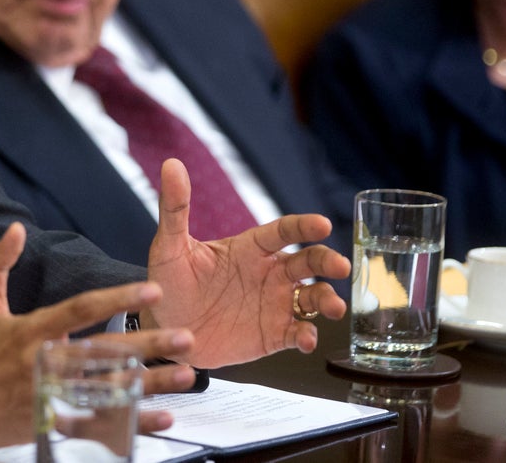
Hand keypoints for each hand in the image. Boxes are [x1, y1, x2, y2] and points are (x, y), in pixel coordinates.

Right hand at [0, 222, 198, 446]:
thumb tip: (14, 227)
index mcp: (33, 331)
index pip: (81, 308)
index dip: (117, 297)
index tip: (151, 288)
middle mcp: (45, 362)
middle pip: (104, 352)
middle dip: (147, 344)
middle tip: (185, 336)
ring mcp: (51, 396)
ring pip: (108, 389)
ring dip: (150, 384)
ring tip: (186, 375)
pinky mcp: (52, 426)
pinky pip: (98, 426)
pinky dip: (131, 424)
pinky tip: (161, 418)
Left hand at [143, 158, 351, 367]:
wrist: (164, 331)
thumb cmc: (168, 283)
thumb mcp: (170, 247)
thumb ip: (175, 208)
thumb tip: (171, 164)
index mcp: (249, 248)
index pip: (283, 231)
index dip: (303, 226)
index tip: (322, 225)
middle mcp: (268, 273)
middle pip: (307, 262)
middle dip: (327, 262)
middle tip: (341, 267)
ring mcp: (273, 304)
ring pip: (312, 296)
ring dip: (327, 300)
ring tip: (335, 308)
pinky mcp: (272, 335)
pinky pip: (297, 332)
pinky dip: (306, 336)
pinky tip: (307, 340)